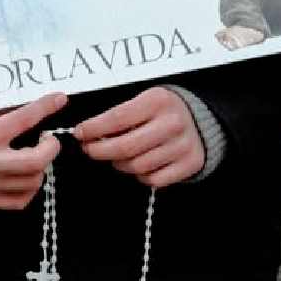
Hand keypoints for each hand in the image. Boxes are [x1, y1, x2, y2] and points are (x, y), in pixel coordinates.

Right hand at [0, 92, 67, 208]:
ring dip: (40, 166)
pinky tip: (25, 174)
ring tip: (34, 155)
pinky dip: (29, 187)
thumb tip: (36, 102)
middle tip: (49, 140)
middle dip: (51, 147)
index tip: (60, 99)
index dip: (47, 106)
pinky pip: (20, 201)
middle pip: (36, 161)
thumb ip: (6, 110)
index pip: (25, 119)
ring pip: (32, 181)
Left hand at [73, 87, 205, 188]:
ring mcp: (182, 145)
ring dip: (119, 164)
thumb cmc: (163, 111)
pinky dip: (140, 175)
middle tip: (89, 149)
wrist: (200, 120)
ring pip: (136, 166)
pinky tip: (140, 163)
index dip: (94, 128)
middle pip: (124, 147)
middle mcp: (172, 123)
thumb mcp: (144, 100)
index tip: (80, 133)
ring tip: (116, 156)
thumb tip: (87, 132)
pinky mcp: (189, 164)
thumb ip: (119, 113)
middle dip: (99, 150)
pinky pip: (153, 180)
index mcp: (158, 100)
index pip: (117, 118)